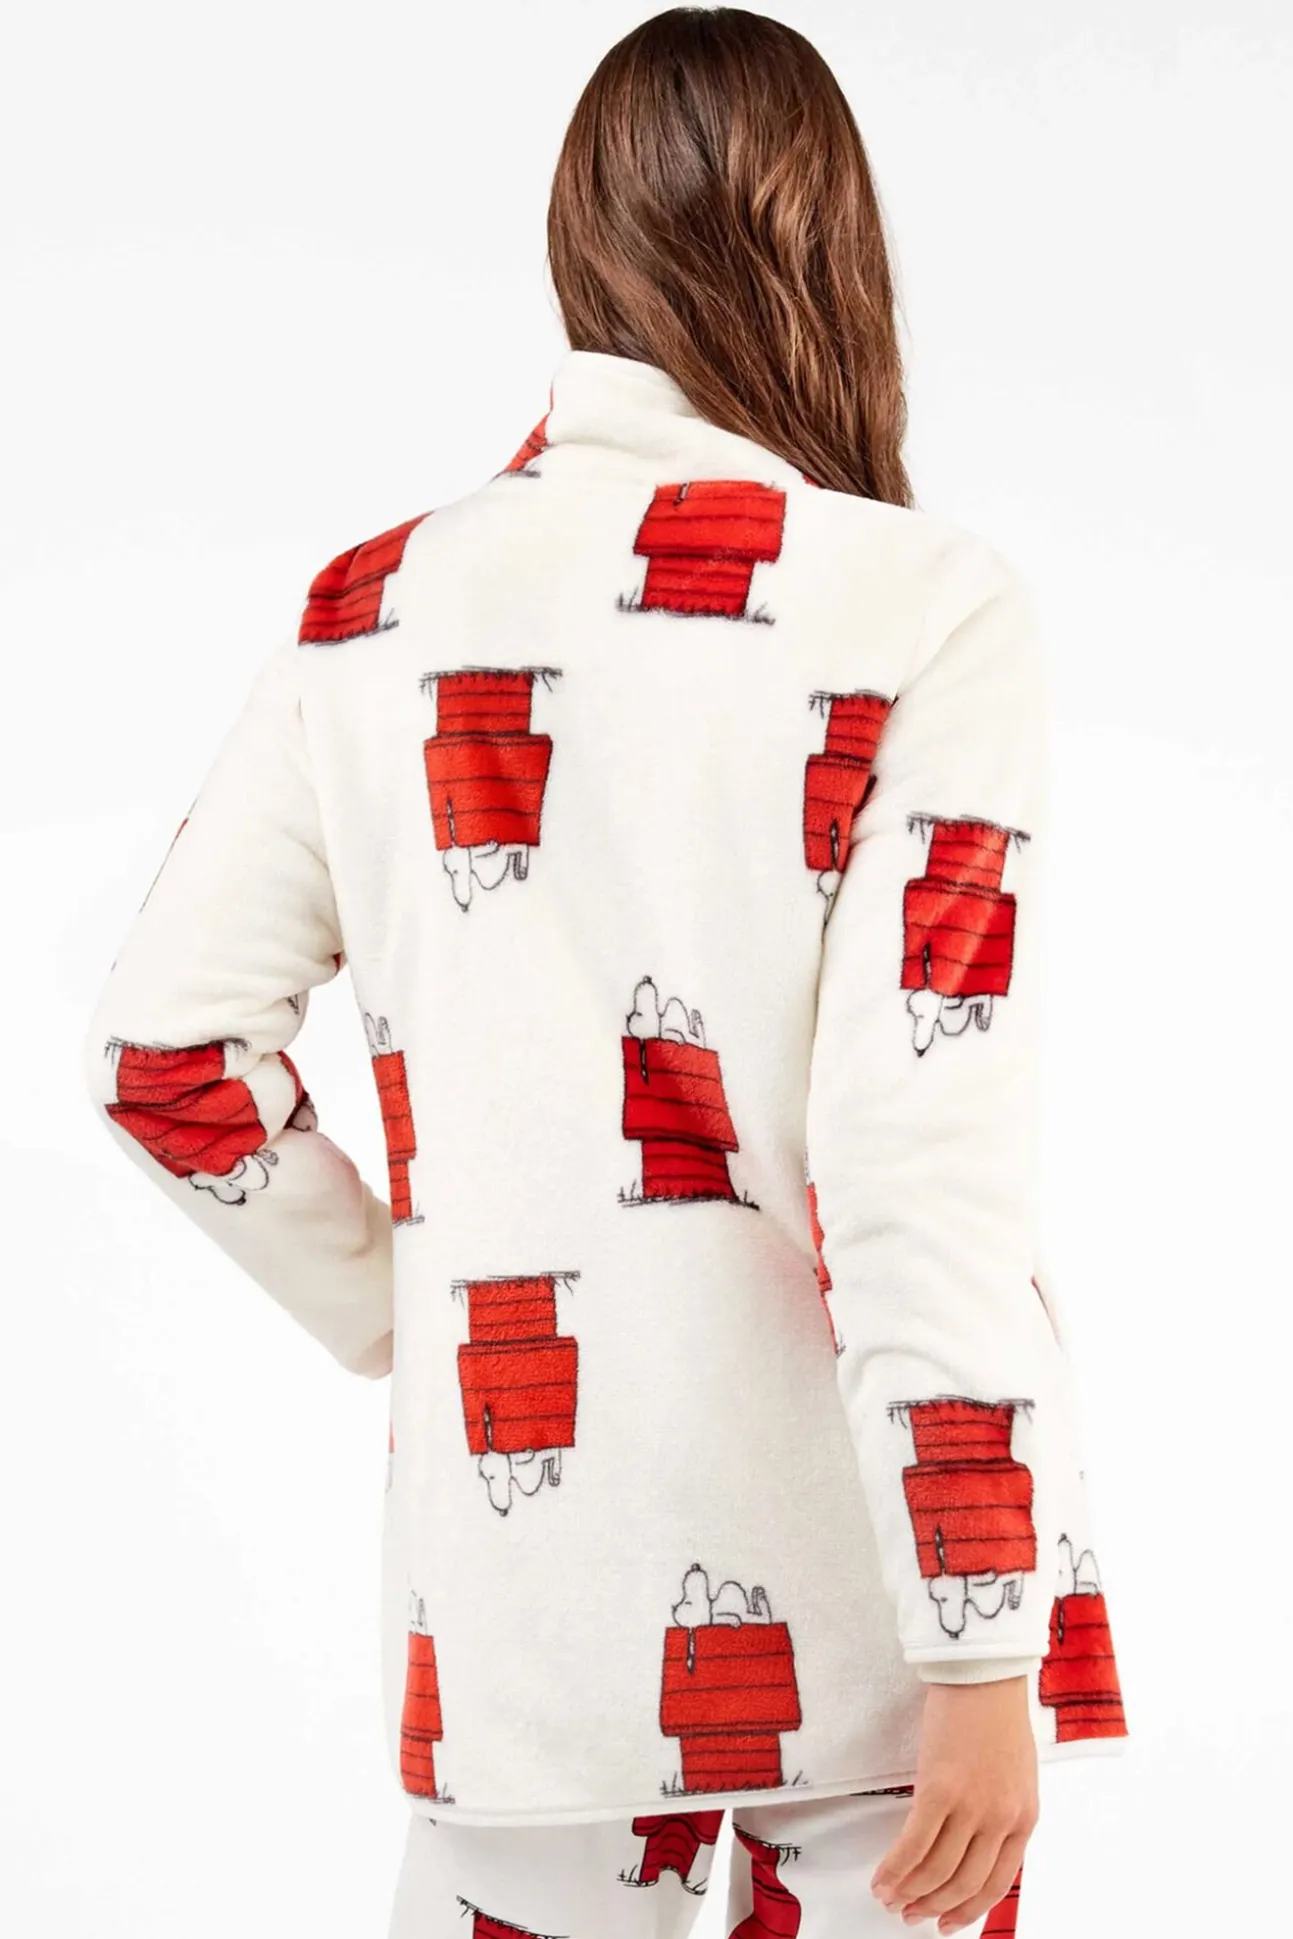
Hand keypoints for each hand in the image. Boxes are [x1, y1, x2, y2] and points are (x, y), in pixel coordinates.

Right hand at [869, 1675, 1037, 1933]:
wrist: (983, 1673)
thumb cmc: (996, 1715)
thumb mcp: (1015, 1774)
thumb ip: (1000, 1813)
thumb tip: (970, 1848)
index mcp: (1024, 1819)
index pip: (995, 1883)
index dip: (966, 1909)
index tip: (944, 1921)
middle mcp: (1000, 1820)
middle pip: (963, 1883)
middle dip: (933, 1906)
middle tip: (909, 1914)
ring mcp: (970, 1807)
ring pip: (936, 1871)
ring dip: (909, 1892)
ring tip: (889, 1898)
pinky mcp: (939, 1790)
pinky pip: (913, 1845)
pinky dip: (894, 1868)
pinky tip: (881, 1878)